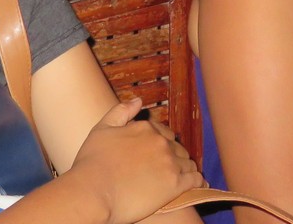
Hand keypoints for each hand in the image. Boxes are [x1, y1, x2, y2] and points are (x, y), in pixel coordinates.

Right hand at [65, 98, 203, 223]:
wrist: (93, 192)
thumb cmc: (92, 163)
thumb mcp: (101, 129)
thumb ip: (120, 111)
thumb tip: (139, 100)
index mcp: (146, 128)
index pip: (164, 133)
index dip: (163, 142)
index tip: (159, 152)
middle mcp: (161, 142)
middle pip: (177, 148)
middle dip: (175, 156)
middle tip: (170, 167)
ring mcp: (170, 163)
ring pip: (187, 163)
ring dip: (187, 168)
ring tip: (186, 176)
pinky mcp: (175, 185)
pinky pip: (195, 180)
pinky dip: (199, 182)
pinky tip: (201, 185)